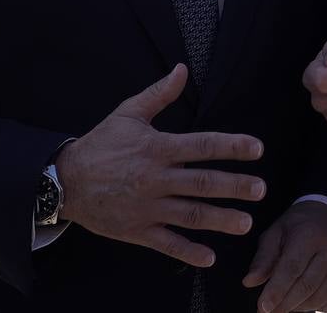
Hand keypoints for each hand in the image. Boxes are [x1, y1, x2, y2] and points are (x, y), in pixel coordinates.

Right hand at [56, 63, 264, 266]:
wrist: (65, 180)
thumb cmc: (101, 144)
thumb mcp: (128, 113)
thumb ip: (160, 93)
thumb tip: (182, 69)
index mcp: (157, 148)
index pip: (202, 145)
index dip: (231, 146)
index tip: (257, 148)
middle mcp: (156, 178)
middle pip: (203, 183)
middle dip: (235, 186)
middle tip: (261, 189)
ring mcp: (147, 207)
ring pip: (190, 215)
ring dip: (220, 220)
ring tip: (246, 222)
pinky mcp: (137, 231)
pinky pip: (167, 243)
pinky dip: (188, 252)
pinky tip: (209, 257)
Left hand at [242, 201, 326, 311]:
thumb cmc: (298, 226)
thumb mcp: (277, 232)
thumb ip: (263, 257)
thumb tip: (249, 282)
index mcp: (310, 234)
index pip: (292, 268)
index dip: (276, 290)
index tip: (262, 307)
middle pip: (305, 286)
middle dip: (283, 304)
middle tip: (266, 312)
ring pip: (317, 297)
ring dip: (296, 307)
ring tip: (281, 306)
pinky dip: (312, 306)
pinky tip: (300, 300)